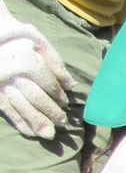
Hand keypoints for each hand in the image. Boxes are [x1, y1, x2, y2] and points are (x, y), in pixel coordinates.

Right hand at [0, 0, 75, 139]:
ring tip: (50, 134)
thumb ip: (55, 63)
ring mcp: (2, 85)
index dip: (57, 94)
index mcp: (26, 61)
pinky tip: (32, 132)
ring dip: (37, 122)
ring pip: (21, 107)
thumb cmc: (18, 38)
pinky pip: (8, 111)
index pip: (46, 82)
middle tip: (62, 122)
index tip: (64, 102)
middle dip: (51, 111)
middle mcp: (13, 75)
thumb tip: (71, 85)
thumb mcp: (38, 41)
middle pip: (35, 97)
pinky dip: (20, 123)